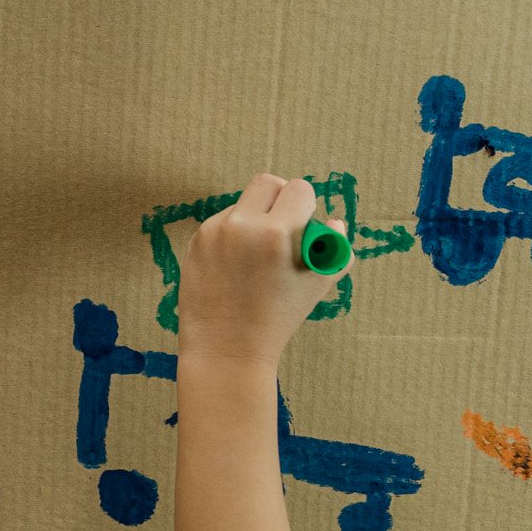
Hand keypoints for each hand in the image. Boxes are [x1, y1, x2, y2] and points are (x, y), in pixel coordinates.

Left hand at [177, 174, 340, 367]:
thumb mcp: (316, 287)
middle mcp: (241, 225)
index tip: (305, 222)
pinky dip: (234, 233)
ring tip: (259, 254)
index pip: (298, 190)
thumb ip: (334, 250)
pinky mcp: (196, 241)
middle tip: (284, 223)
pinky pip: (222, 222)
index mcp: (275, 234)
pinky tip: (238, 263)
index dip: (306, 205)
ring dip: (255, 216)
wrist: (225, 347)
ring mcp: (213, 231)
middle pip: (266, 183)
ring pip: (242, 203)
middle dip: (280, 197)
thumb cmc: (276, 320)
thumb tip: (335, 223)